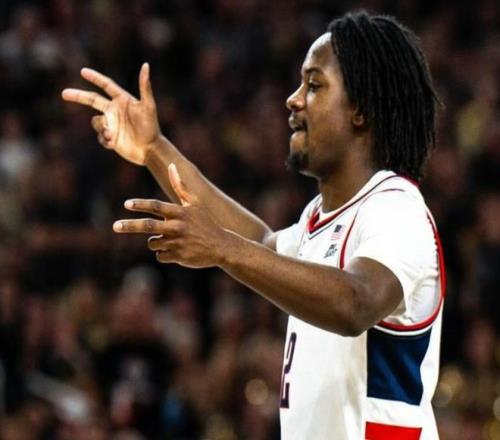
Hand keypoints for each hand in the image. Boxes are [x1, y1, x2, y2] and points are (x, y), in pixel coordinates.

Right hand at [61, 63, 159, 165]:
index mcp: (123, 100)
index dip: (95, 78)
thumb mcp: (148, 106)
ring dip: (101, 127)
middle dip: (79, 96)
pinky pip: (100, 136)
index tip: (83, 71)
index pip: (106, 85)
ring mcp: (112, 124)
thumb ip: (145, 86)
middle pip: (92, 99)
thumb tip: (146, 65)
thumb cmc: (151, 127)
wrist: (151, 149)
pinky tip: (113, 143)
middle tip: (64, 93)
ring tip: (112, 135)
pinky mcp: (111, 137)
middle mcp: (115, 110)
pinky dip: (104, 139)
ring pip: (96, 121)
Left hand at [113, 164, 233, 267]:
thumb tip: (172, 166)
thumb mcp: (194, 203)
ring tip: (170, 240)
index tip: (127, 204)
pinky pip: (160, 256)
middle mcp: (177, 226)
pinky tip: (176, 251)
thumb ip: (180, 185)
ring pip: (153, 243)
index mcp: (180, 212)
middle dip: (129, 226)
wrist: (222, 246)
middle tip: (115, 226)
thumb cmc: (206, 222)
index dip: (140, 205)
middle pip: (147, 226)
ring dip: (156, 242)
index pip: (156, 206)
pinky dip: (164, 254)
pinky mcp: (179, 256)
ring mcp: (178, 242)